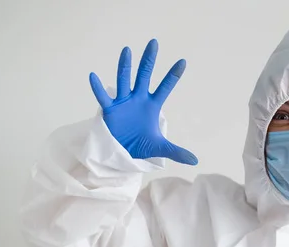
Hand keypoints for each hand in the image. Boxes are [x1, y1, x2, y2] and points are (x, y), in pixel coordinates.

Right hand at [89, 39, 197, 164]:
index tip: (183, 61)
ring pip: (124, 80)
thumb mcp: (161, 148)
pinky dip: (98, 88)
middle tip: (154, 43)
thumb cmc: (142, 145)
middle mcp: (138, 99)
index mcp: (152, 105)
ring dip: (125, 66)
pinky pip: (103, 98)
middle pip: (144, 75)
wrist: (124, 153)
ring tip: (127, 50)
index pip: (165, 87)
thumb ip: (176, 152)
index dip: (173, 76)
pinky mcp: (110, 111)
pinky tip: (94, 76)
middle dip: (149, 61)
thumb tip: (195, 161)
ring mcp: (123, 102)